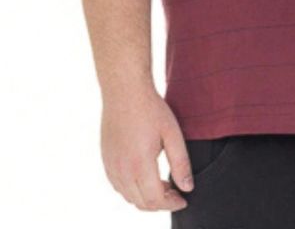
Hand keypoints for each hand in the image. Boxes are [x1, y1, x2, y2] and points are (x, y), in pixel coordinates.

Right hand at [101, 84, 193, 211]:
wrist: (125, 91)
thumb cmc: (151, 109)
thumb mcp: (172, 134)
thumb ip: (180, 163)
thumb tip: (187, 188)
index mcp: (139, 165)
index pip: (154, 200)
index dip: (171, 204)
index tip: (183, 199)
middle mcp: (121, 170)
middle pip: (141, 203)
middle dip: (160, 203)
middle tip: (175, 191)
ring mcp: (111, 166)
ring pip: (128, 197)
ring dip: (146, 197)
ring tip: (163, 184)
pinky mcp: (106, 160)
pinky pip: (118, 186)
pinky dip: (133, 189)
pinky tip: (145, 176)